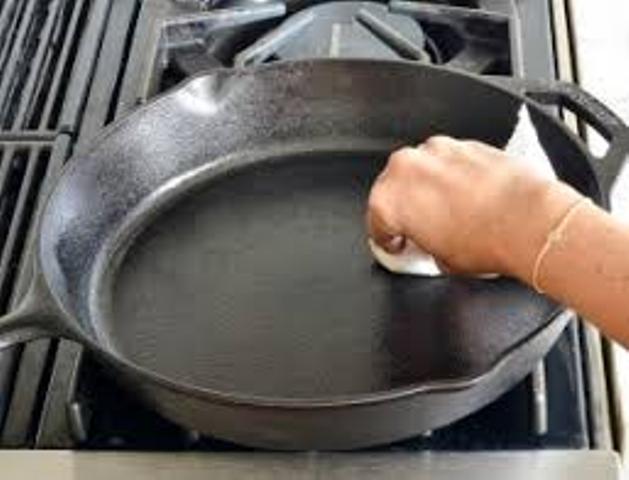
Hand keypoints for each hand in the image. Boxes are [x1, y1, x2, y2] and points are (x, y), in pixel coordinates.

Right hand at [366, 135, 581, 278]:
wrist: (530, 220)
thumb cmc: (485, 241)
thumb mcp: (439, 260)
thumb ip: (421, 244)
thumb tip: (428, 241)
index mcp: (389, 199)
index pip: (377, 223)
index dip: (388, 239)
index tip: (398, 245)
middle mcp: (407, 167)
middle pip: (394, 189)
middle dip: (405, 208)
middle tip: (422, 229)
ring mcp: (437, 151)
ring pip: (422, 171)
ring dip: (428, 188)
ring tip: (451, 213)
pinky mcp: (466, 144)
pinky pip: (449, 162)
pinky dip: (454, 177)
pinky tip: (470, 197)